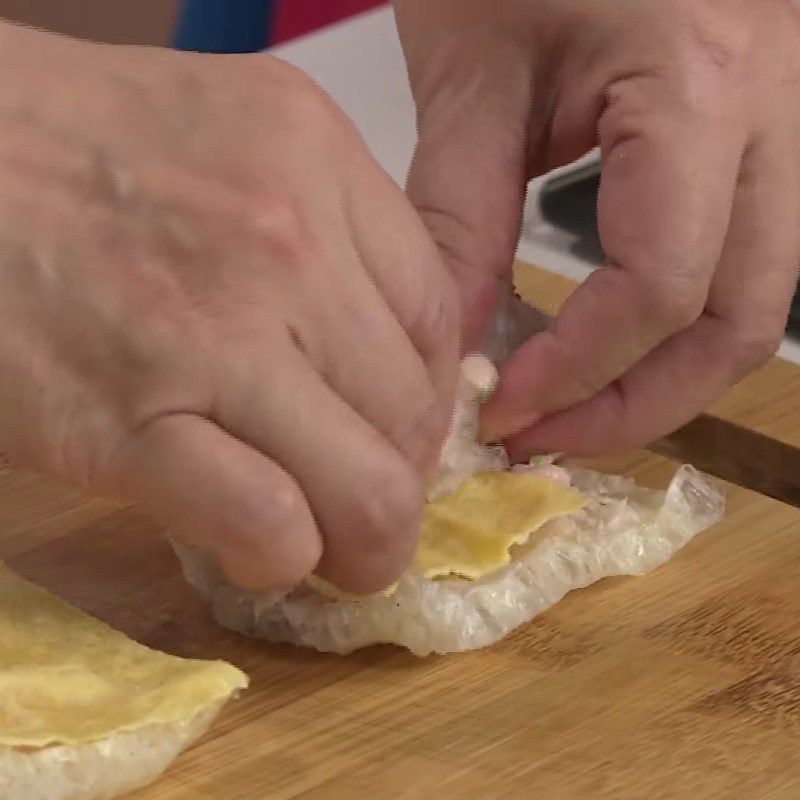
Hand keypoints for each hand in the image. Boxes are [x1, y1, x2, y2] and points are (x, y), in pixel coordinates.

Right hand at [0, 22, 459, 592]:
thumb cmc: (71, 147)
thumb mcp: (230, 133)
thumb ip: (329, 224)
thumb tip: (392, 347)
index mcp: (312, 156)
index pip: (436, 314)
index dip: (434, 395)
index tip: (402, 429)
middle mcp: (282, 240)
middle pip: (412, 410)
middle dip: (405, 482)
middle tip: (374, 504)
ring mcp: (209, 335)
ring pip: (366, 489)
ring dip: (366, 545)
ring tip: (338, 551)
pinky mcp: (126, 425)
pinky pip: (268, 526)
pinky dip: (281, 560)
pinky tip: (262, 550)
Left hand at [395, 0, 799, 455]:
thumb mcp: (472, 74)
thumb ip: (460, 215)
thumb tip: (457, 345)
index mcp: (701, 82)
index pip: (661, 287)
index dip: (580, 372)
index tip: (503, 409)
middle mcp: (777, 110)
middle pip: (742, 322)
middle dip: (641, 404)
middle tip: (550, 437)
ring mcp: (788, 123)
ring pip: (757, 303)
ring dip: (666, 375)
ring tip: (576, 407)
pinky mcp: (760, 135)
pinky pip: (741, 260)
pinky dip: (675, 323)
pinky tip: (605, 339)